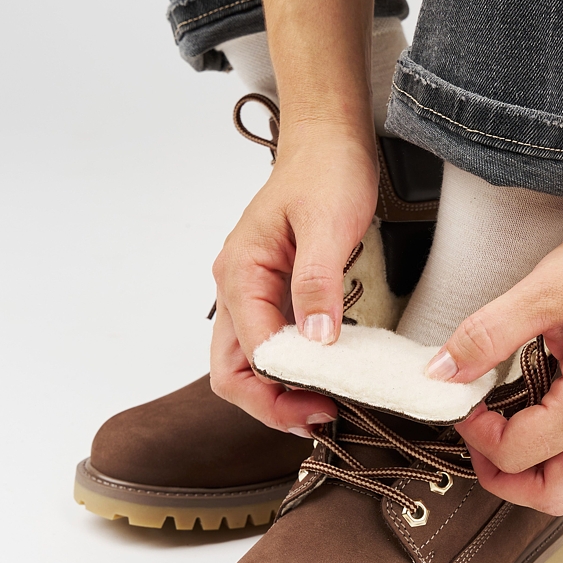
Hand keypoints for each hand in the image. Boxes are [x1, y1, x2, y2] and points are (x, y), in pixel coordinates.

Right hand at [210, 124, 377, 432]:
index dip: (280, 392)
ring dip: (277, 394)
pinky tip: (321, 381)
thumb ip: (318, 284)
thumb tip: (315, 341)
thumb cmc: (326, 172)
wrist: (329, 142)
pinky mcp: (274, 294)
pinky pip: (270, 345)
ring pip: (247, 363)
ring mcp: (252, 293)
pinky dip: (289, 373)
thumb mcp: (329, 225)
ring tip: (322, 409)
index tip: (323, 408)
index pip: (246, 355)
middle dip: (270, 405)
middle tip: (319, 420)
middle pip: (233, 370)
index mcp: (240, 274)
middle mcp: (236, 288)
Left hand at [433, 207, 562, 512]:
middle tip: (483, 442)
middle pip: (557, 495)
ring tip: (518, 437)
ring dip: (546, 476)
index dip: (478, 437)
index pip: (520, 454)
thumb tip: (442, 372)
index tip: (466, 406)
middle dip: (507, 480)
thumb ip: (486, 336)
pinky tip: (554, 416)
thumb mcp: (542, 290)